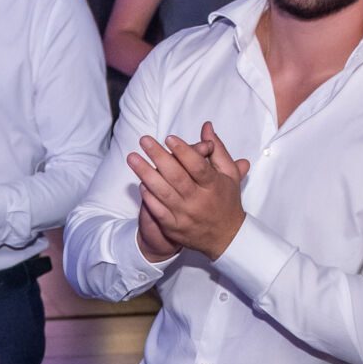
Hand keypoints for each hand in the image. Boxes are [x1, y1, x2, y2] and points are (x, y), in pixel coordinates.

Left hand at [129, 125, 248, 256]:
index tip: (169, 138)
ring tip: (133, 158)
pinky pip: (159, 211)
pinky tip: (141, 183)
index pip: (197, 166)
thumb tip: (206, 126)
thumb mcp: (228, 174)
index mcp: (213, 185)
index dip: (183, 151)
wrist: (226, 237)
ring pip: (163, 193)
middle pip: (177, 177)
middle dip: (159, 157)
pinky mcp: (174, 227)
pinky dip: (149, 197)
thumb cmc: (226, 200)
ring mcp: (185, 215)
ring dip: (146, 174)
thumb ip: (217, 150)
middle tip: (144, 141)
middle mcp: (199, 200)